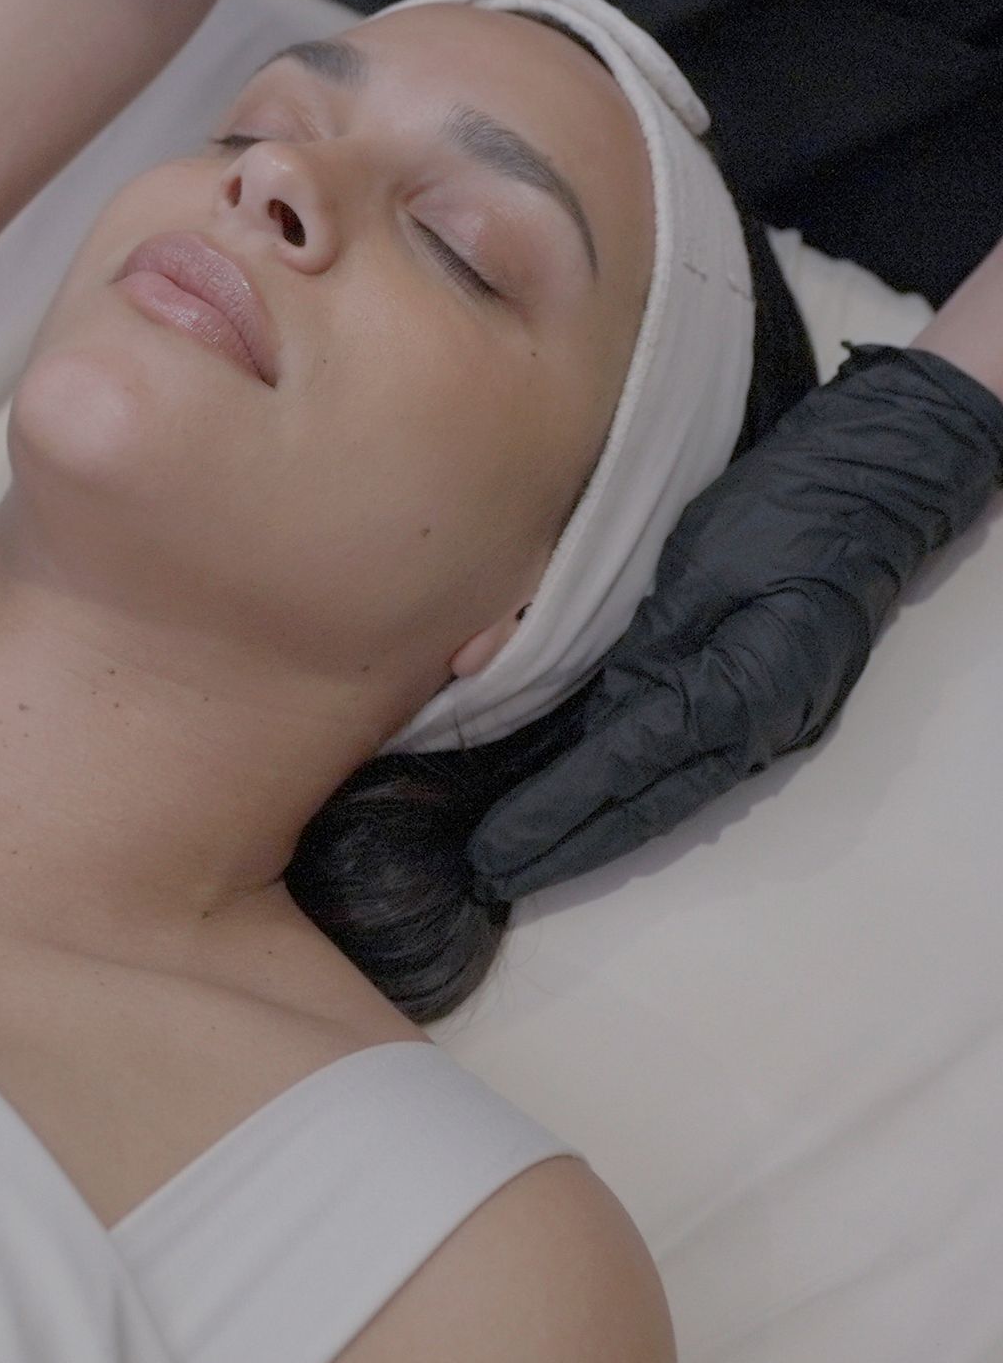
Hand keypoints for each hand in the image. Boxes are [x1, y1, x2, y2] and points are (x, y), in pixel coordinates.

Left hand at [467, 342, 1002, 898]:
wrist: (870, 488)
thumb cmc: (783, 512)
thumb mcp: (702, 565)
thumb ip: (643, 639)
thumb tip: (583, 703)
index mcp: (738, 690)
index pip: (625, 767)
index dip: (556, 811)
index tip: (497, 847)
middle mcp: (754, 727)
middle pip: (645, 804)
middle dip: (566, 843)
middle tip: (492, 874)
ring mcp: (763, 723)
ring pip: (663, 792)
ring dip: (594, 827)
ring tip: (524, 855)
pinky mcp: (760, 704)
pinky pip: (682, 758)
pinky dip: (627, 786)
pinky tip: (583, 796)